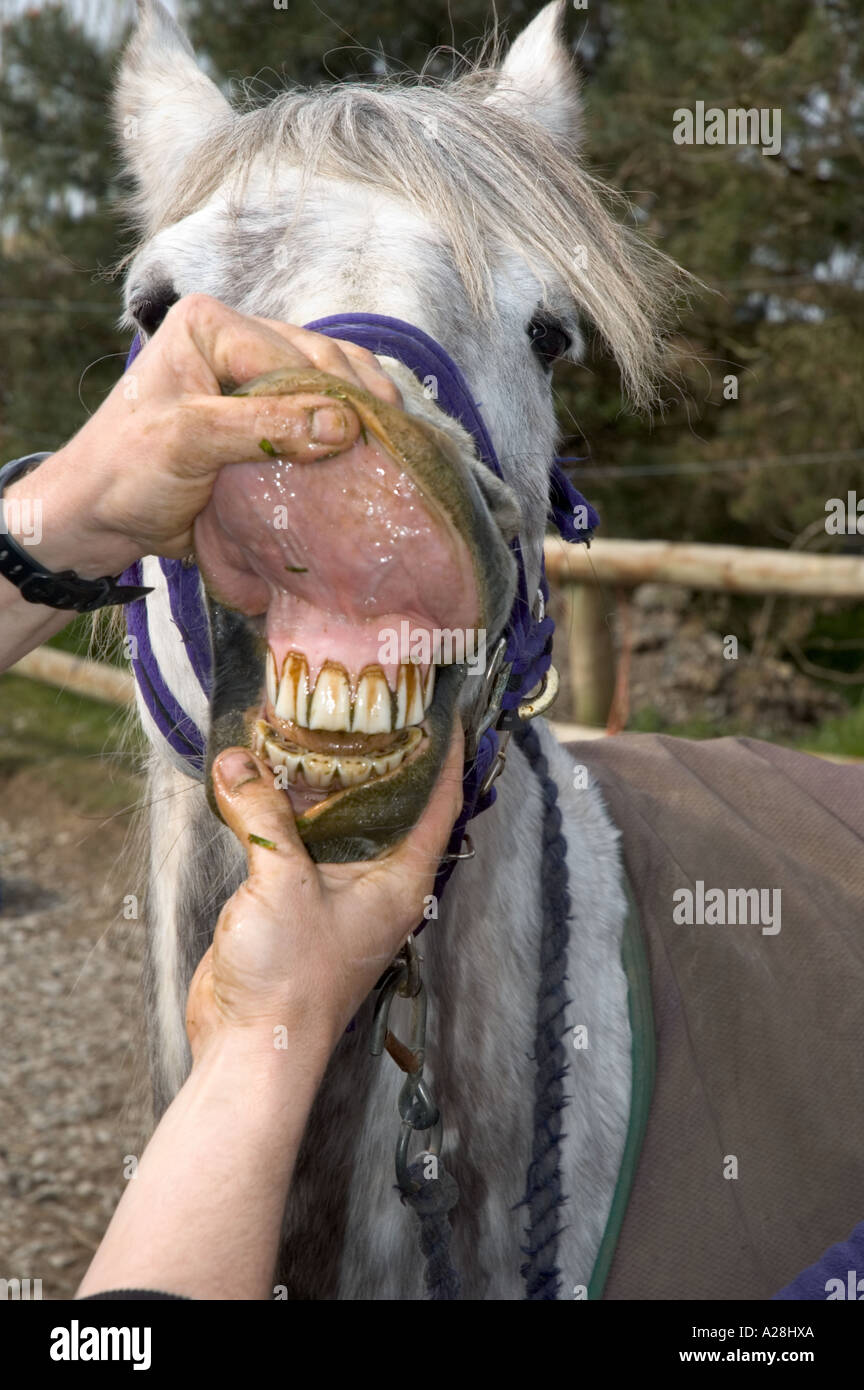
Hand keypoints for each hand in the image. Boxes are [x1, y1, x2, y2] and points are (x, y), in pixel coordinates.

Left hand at [3, 294, 400, 578]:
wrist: (99, 517)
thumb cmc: (128, 472)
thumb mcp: (189, 442)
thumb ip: (264, 427)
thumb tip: (345, 425)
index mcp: (212, 326)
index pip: (294, 354)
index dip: (337, 396)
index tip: (372, 440)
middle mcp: (240, 340)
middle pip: (323, 363)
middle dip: (360, 402)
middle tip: (396, 447)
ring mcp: (258, 378)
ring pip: (333, 384)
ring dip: (364, 415)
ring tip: (399, 448)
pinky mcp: (268, 417)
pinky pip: (323, 414)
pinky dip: (351, 432)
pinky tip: (377, 452)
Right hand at [185, 720, 463, 1061]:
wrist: (251, 1047)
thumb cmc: (292, 980)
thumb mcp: (282, 881)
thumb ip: (263, 814)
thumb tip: (238, 762)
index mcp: (401, 879)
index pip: (438, 803)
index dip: (445, 754)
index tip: (444, 709)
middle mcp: (375, 883)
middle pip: (386, 805)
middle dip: (375, 756)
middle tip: (362, 703)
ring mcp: (333, 893)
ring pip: (334, 822)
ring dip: (318, 782)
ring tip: (305, 726)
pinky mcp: (292, 901)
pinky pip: (293, 842)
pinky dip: (280, 810)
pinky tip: (259, 776)